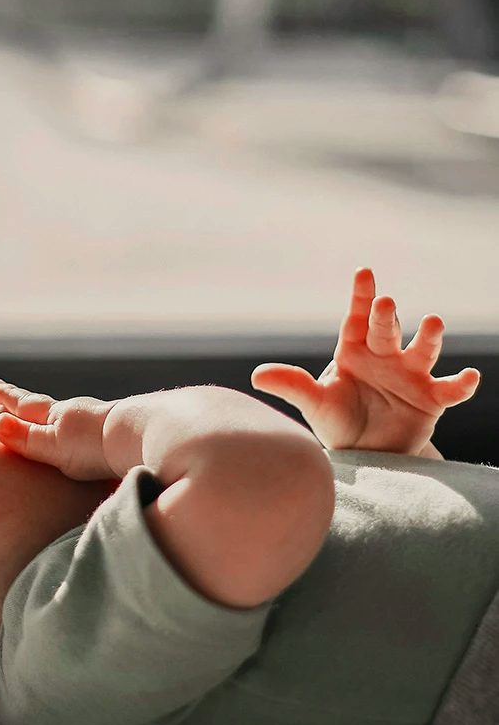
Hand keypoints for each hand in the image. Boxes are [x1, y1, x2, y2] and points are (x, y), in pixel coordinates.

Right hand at [0, 379, 117, 479]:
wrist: (143, 438)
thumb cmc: (95, 444)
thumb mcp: (52, 444)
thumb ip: (26, 437)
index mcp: (58, 416)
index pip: (27, 406)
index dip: (9, 399)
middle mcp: (78, 414)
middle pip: (47, 407)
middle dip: (28, 403)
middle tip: (10, 393)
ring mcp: (100, 423)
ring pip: (71, 416)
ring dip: (56, 417)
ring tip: (51, 418)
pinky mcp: (119, 437)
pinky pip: (92, 430)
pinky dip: (81, 430)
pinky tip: (87, 436)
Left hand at [250, 268, 480, 456]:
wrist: (365, 452)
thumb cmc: (338, 420)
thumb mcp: (314, 403)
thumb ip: (291, 385)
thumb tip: (256, 375)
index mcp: (355, 350)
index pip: (356, 318)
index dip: (361, 296)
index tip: (363, 272)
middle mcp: (385, 356)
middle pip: (386, 330)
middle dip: (386, 316)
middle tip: (385, 302)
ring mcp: (411, 374)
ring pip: (423, 350)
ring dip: (429, 338)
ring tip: (432, 323)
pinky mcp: (432, 398)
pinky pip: (451, 389)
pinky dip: (462, 383)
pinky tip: (469, 377)